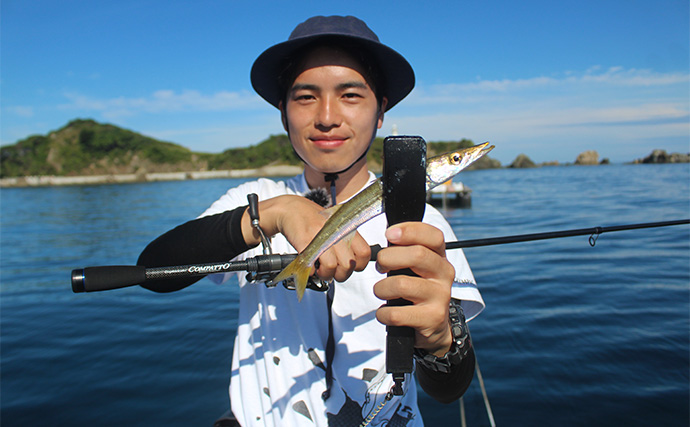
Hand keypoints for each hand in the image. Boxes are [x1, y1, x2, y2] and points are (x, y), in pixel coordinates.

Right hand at [241, 195, 369, 281]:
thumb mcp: (336, 226)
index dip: (357, 265)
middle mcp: (335, 232)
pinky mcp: (304, 242)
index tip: (348, 266)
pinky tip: (309, 265)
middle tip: (332, 272)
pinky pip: (312, 266)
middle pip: (348, 265)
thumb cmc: (314, 220)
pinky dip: (310, 271)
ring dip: (324, 274)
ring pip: (331, 267)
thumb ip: (347, 243)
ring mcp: (320, 237)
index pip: (364, 253)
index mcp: (346, 228)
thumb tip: (352, 265)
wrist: (291, 209)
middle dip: (339, 274)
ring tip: (319, 269)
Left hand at [373, 222, 454, 356]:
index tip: (389, 234)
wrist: (434, 328)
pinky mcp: (432, 319)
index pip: (433, 235)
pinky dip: (383, 313)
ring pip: (402, 284)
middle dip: (388, 258)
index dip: (410, 230)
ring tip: (381, 292)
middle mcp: (444, 274)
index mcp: (440, 257)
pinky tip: (385, 313)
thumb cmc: (417, 291)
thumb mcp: (416, 268)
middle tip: (380, 266)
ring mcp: (441, 297)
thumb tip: (387, 236)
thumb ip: (405, 251)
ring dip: (382, 288)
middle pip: (417, 255)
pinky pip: (397, 313)